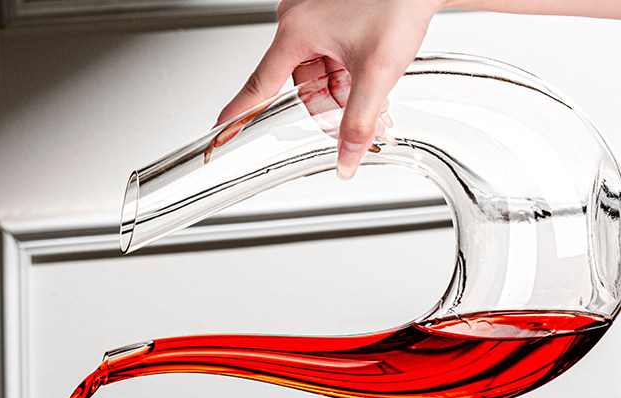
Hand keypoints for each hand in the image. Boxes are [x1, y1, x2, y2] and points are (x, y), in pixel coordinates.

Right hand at [216, 0, 442, 178]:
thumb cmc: (399, 1)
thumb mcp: (378, 73)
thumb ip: (360, 123)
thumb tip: (346, 159)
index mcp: (297, 30)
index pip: (260, 86)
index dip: (240, 114)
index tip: (220, 131)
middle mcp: (299, 19)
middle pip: (303, 87)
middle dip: (332, 108)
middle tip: (362, 121)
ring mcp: (315, 15)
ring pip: (320, 75)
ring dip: (344, 94)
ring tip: (376, 97)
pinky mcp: (331, 13)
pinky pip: (330, 57)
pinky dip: (348, 75)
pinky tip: (370, 79)